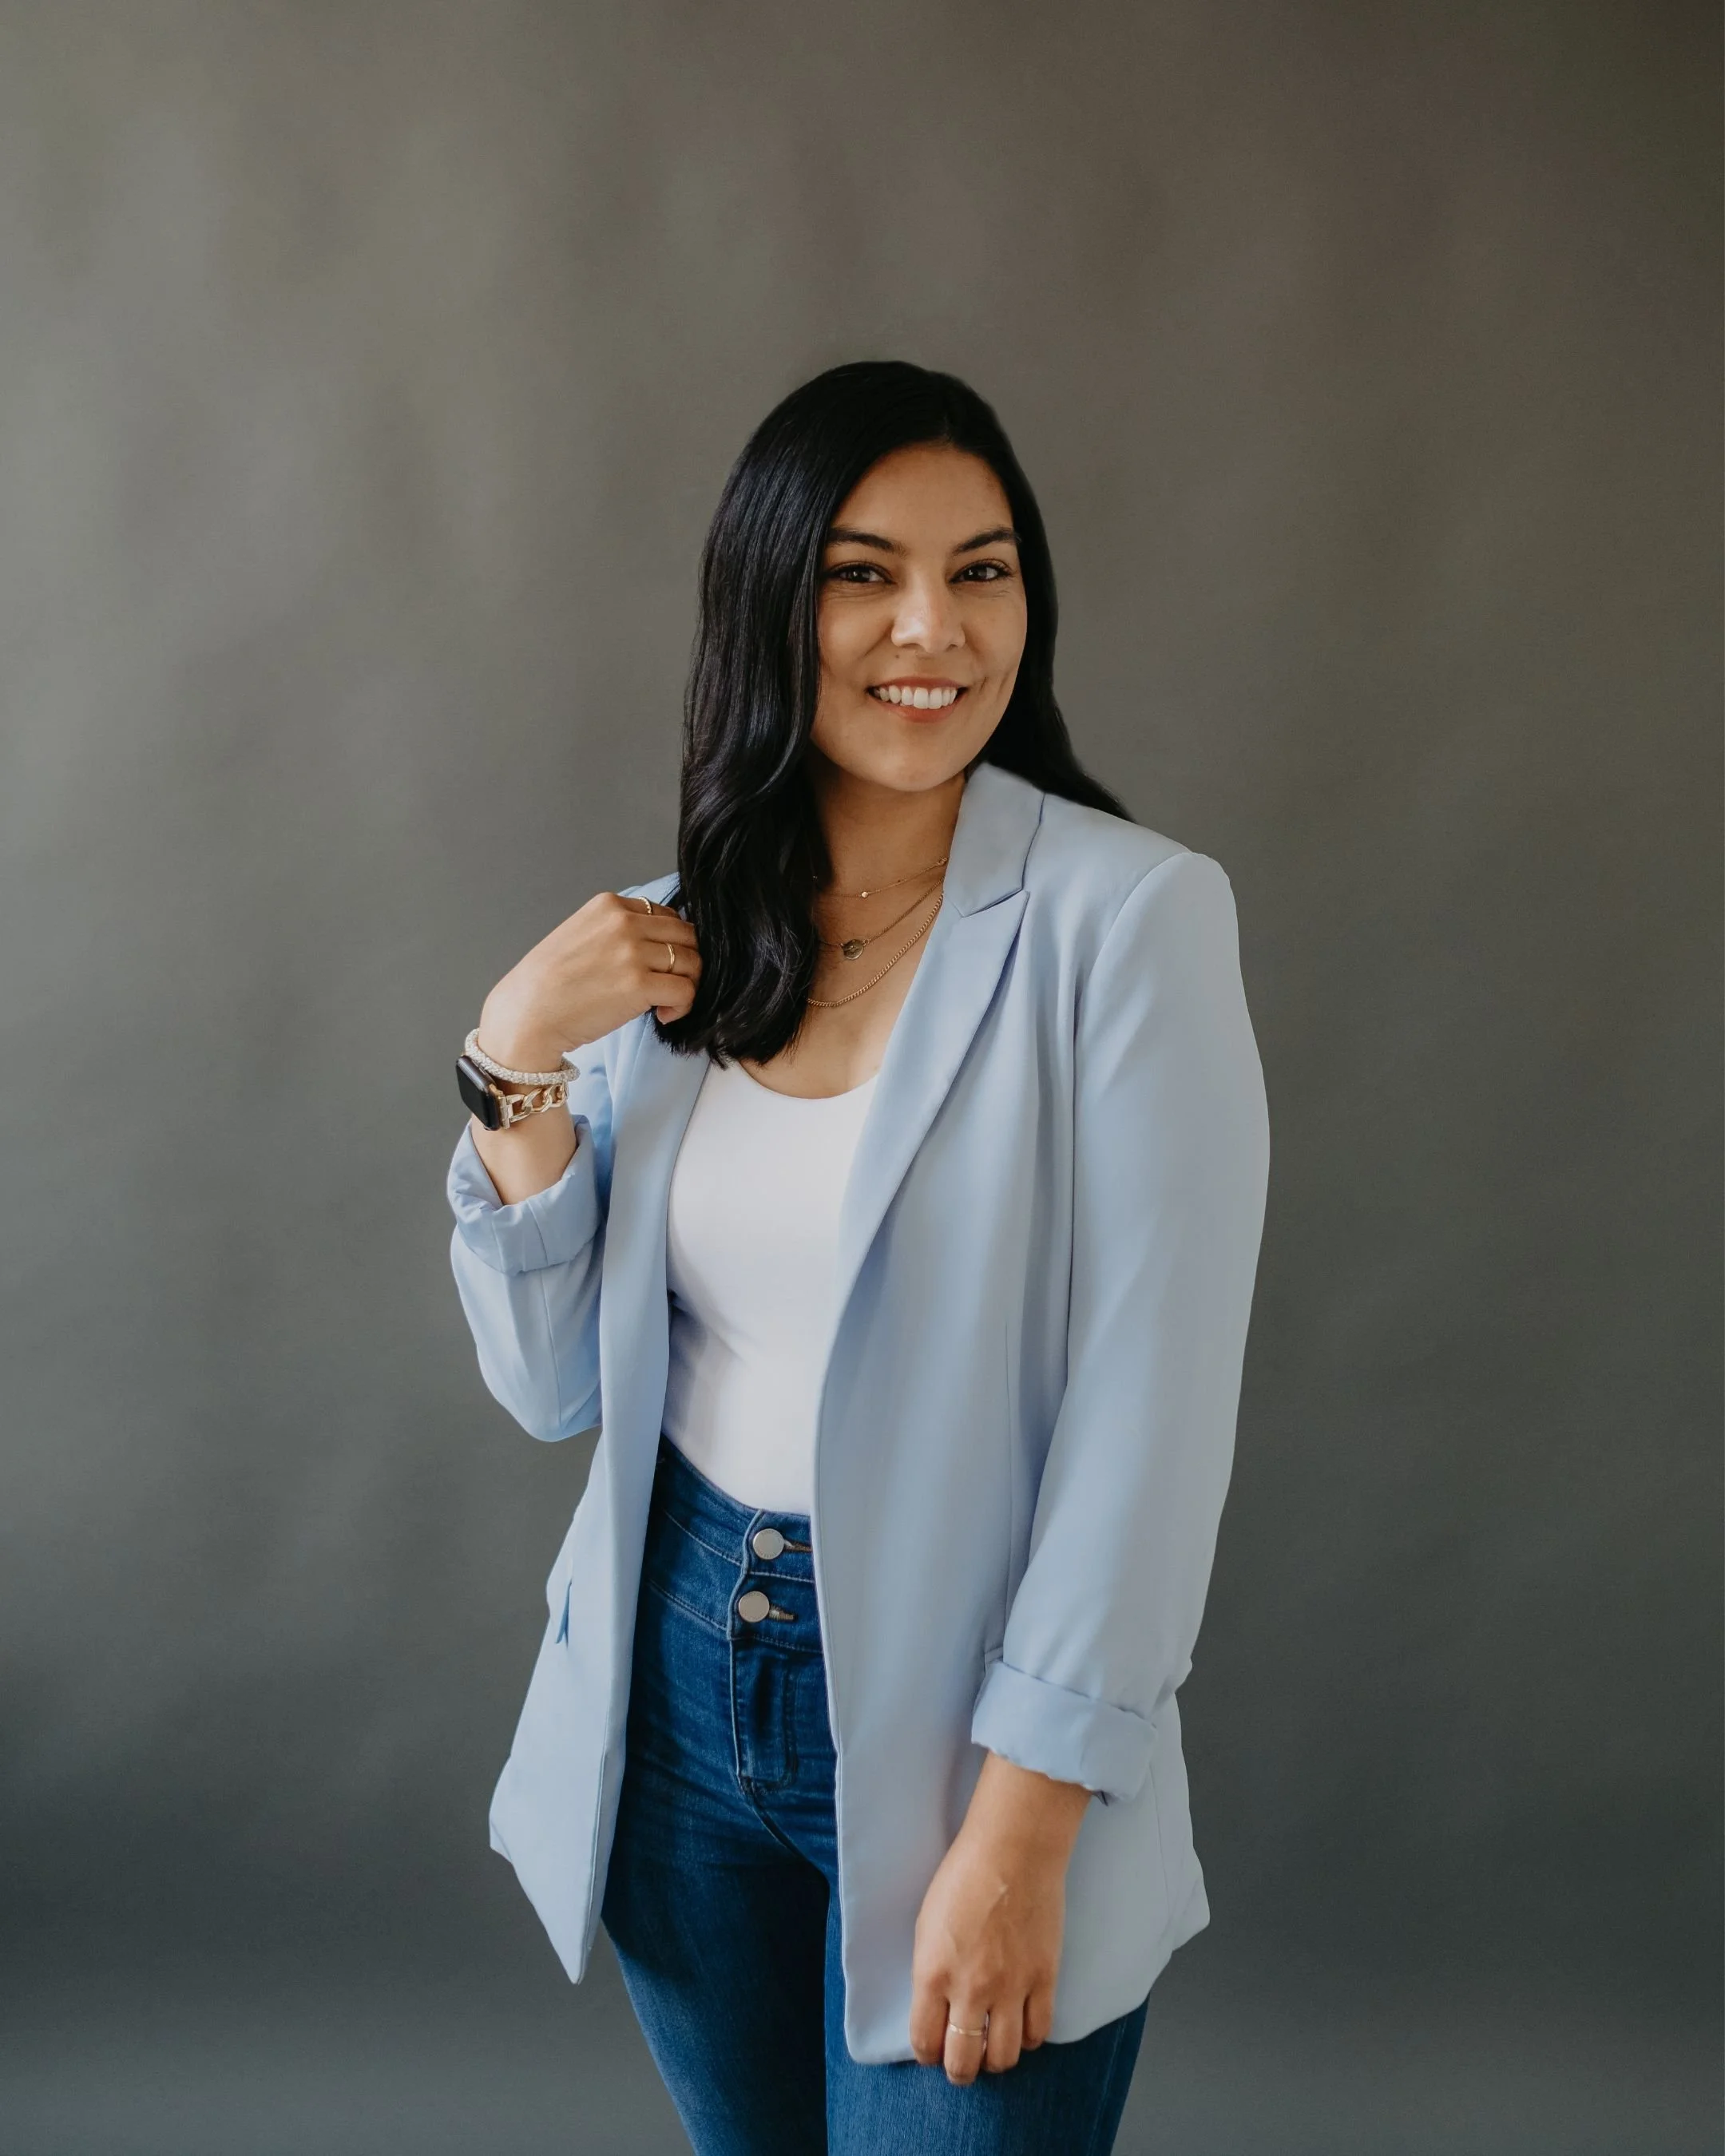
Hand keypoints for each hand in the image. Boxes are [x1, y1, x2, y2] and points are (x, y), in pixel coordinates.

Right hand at [478, 890, 701, 1067]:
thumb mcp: (580, 934)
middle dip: (686, 963)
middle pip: (687, 936)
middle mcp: (623, 922)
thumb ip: (617, 930)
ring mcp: (632, 952)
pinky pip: (686, 990)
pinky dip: (683, 1006)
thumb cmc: (548, 985)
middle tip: (669, 986)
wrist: (527, 1015)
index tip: (659, 965)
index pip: (667, 916)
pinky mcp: (639, 984)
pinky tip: (663, 1015)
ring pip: (692, 962)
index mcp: (609, 906)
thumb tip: (657, 945)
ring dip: (686, 986)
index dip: (670, 943)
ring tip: (664, 1003)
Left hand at [908, 1753, 1091, 2084]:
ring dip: (995, 2060)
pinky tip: (1021, 2027)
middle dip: (960, 2070)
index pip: (925, 2042)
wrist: (1013, 1850)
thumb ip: (930, 1973)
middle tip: (962, 2062)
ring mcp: (1011, 1988)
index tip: (932, 2050)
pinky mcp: (1044, 1979)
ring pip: (1005, 2057)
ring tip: (992, 2048)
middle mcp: (970, 1990)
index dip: (928, 2054)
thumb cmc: (962, 1878)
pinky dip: (1029, 2039)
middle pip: (964, 2062)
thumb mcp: (926, 1926)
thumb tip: (935, 2008)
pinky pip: (1039, 2033)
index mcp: (933, 1974)